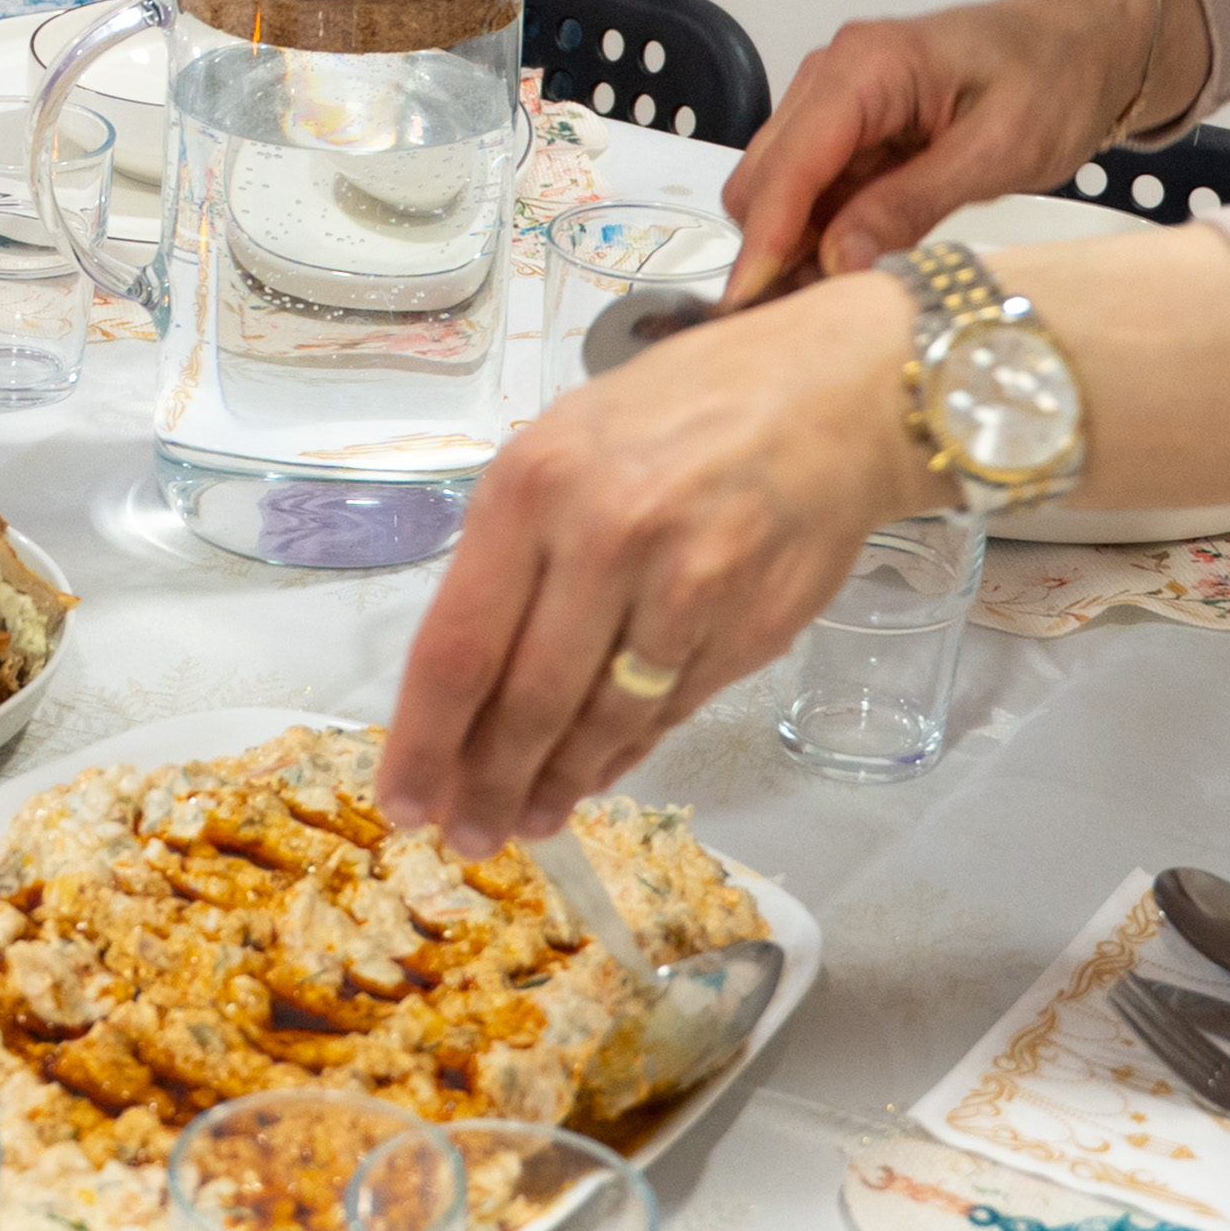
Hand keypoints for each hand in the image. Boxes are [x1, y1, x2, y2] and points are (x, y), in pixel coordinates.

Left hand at [379, 277, 925, 852]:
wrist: (827, 393)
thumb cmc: (676, 414)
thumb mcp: (564, 448)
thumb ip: (511, 556)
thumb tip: (463, 691)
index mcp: (531, 486)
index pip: (456, 648)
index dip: (423, 743)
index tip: (402, 801)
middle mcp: (603, 536)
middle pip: (525, 703)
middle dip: (487, 785)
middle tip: (468, 836)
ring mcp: (686, 586)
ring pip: (602, 722)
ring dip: (558, 784)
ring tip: (529, 818)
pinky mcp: (750, 626)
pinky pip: (670, 713)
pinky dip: (626, 752)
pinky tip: (598, 772)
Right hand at [721, 0, 1173, 293]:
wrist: (1086, 42)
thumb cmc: (1055, 73)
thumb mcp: (997, 150)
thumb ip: (911, 203)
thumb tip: (841, 259)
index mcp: (866, 66)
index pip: (790, 162)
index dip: (767, 239)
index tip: (753, 303)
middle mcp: (835, 77)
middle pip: (764, 179)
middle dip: (774, 249)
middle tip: (808, 321)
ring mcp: (839, 103)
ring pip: (781, 191)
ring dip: (796, 247)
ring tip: (833, 308)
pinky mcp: (854, 131)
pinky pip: (816, 191)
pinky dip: (822, 234)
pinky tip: (849, 274)